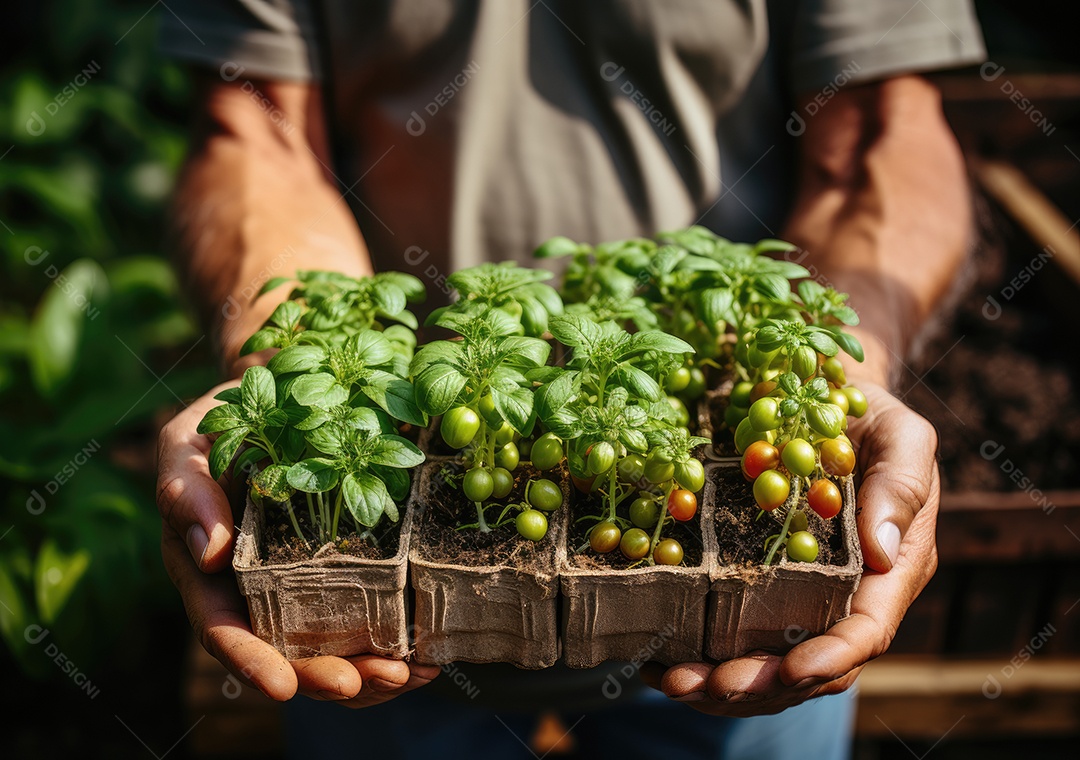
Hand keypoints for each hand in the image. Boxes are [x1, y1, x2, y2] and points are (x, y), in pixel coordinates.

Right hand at [157, 382, 438, 705]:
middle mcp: (259, 591)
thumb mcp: (189, 441)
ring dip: (372, 672)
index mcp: (211, 573)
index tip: (282, 687)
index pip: (224, 629)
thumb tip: (210, 552)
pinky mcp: (356, 570)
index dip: (250, 662)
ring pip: (336, 649)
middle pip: (289, 652)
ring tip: (413, 674)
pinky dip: (402, 642)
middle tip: (369, 680)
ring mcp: (310, 585)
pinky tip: (433, 654)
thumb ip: (187, 490)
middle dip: (327, 676)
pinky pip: (375, 618)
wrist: (286, 394)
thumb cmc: (226, 420)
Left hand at [648, 380, 938, 714]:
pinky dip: (695, 652)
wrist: (815, 397)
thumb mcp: (900, 436)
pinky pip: (728, 632)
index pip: (864, 631)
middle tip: (704, 683)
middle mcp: (842, 596)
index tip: (790, 670)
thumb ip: (901, 487)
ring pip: (764, 663)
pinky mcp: (753, 583)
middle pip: (807, 665)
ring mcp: (796, 595)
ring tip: (672, 681)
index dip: (830, 658)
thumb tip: (882, 551)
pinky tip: (657, 660)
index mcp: (887, 571)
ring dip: (719, 684)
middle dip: (757, 683)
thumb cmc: (868, 416)